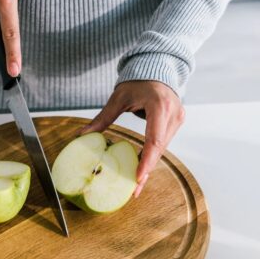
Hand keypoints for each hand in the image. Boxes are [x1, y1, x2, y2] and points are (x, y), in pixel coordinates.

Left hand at [78, 81, 184, 196]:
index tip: (138, 178)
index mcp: (159, 105)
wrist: (157, 68)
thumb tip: (82, 135)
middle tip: (134, 190)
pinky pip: (162, 143)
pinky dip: (151, 156)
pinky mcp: (176, 122)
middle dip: (146, 170)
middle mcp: (173, 113)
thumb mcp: (118, 97)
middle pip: (159, 148)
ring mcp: (177, 118)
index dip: (146, 161)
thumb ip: (102, 118)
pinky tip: (141, 170)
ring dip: (149, 165)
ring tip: (136, 185)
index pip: (154, 139)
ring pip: (162, 148)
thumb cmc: (138, 80)